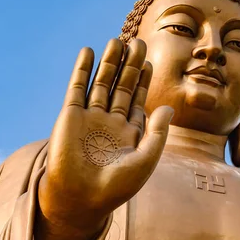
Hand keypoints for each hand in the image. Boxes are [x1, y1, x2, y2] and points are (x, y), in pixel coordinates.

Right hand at [39, 39, 172, 229]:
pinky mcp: (70, 115)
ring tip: (118, 40)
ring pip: (102, 83)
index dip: (144, 81)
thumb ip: (158, 133)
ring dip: (110, 62)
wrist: (81, 199)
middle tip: (139, 42)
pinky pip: (77, 87)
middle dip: (131, 65)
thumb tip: (169, 107)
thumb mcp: (145, 159)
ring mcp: (90, 117)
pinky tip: (89, 51)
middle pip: (122, 86)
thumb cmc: (116, 186)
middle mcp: (110, 122)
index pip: (138, 100)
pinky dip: (83, 69)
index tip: (150, 62)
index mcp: (129, 132)